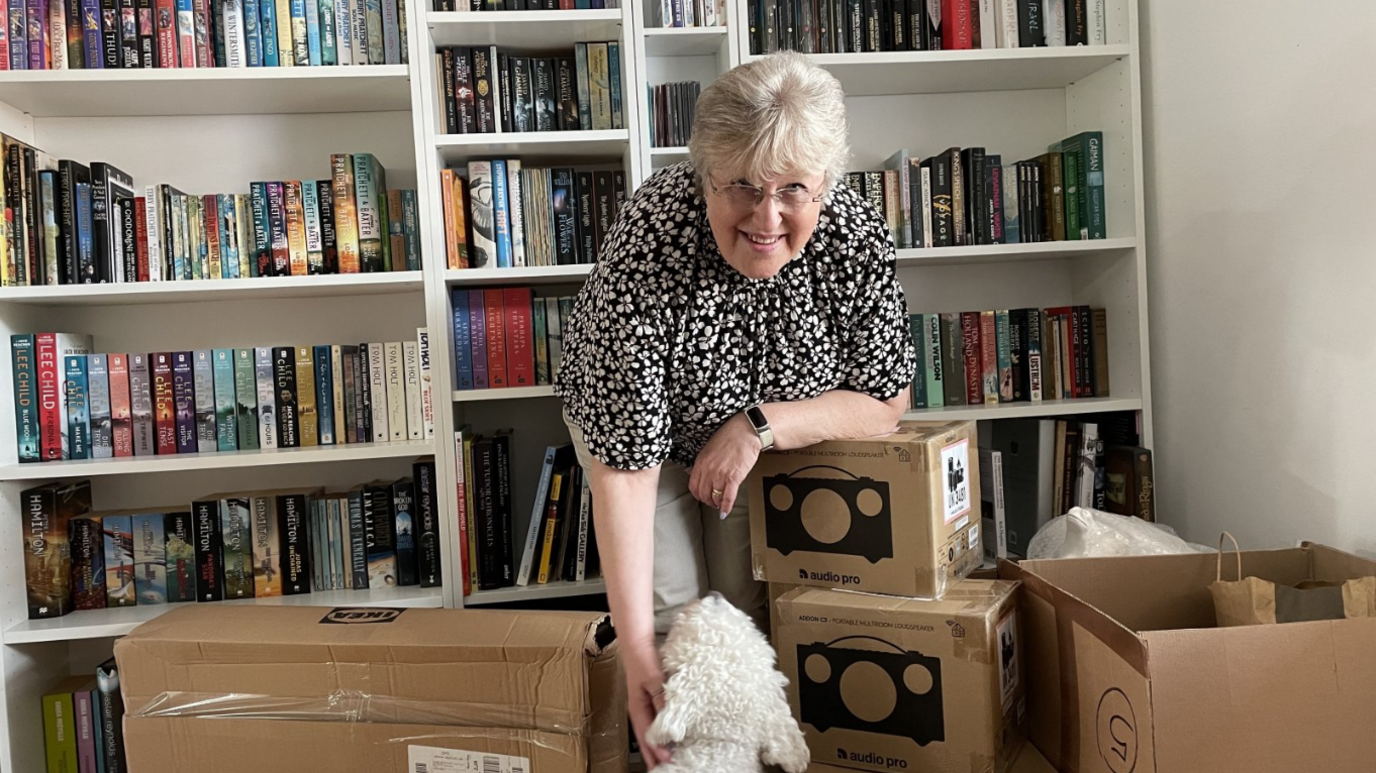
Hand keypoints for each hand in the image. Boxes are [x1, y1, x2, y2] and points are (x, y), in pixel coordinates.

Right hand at [624, 640, 671, 768]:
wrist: (637, 642)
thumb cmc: (642, 658)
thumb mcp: (653, 680)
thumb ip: (660, 700)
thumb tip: (667, 721)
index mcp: (636, 706)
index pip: (646, 734)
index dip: (655, 749)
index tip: (666, 761)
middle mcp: (638, 707)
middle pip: (645, 736)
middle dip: (652, 753)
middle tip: (662, 768)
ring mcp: (643, 702)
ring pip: (650, 729)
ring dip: (656, 743)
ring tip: (664, 757)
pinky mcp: (650, 696)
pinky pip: (655, 718)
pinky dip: (660, 729)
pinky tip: (667, 733)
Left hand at [689, 412, 761, 514]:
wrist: (746, 432)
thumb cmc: (729, 436)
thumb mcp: (708, 448)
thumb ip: (700, 463)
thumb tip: (691, 472)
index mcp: (701, 462)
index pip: (693, 486)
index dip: (698, 495)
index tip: (702, 496)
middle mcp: (709, 470)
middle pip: (703, 494)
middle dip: (707, 501)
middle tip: (712, 502)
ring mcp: (720, 475)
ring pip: (714, 497)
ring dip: (716, 504)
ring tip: (719, 505)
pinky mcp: (734, 478)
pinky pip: (727, 497)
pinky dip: (726, 507)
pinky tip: (725, 512)